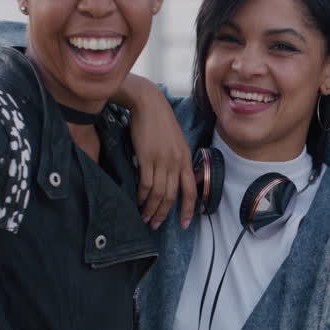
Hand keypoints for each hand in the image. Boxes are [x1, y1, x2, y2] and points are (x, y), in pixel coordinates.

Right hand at [123, 74, 196, 229]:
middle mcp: (177, 162)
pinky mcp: (147, 157)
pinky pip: (146, 183)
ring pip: (160, 192)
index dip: (188, 209)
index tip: (184, 224)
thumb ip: (176, 160)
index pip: (191, 190)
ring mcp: (163, 160)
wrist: (148, 104)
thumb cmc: (160, 122)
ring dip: (152, 208)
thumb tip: (172, 179)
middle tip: (156, 225)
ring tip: (145, 218)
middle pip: (173, 195)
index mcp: (186, 159)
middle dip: (165, 213)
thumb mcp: (175, 142)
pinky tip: (138, 201)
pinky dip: (142, 195)